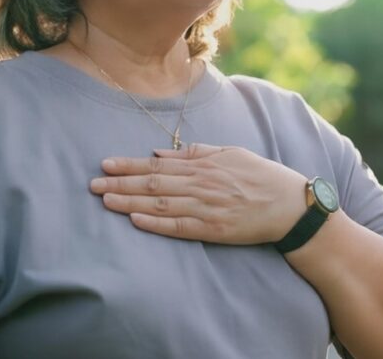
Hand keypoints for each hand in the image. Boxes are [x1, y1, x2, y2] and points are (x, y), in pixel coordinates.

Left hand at [89, 143, 307, 244]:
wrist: (290, 205)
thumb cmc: (262, 176)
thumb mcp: (231, 153)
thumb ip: (196, 153)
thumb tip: (160, 153)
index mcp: (204, 165)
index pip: (158, 164)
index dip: (129, 164)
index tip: (105, 163)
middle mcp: (202, 184)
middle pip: (153, 183)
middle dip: (120, 183)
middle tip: (92, 184)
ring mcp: (207, 207)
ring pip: (160, 203)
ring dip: (130, 202)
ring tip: (105, 200)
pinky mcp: (213, 229)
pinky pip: (178, 227)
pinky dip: (155, 223)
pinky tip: (135, 220)